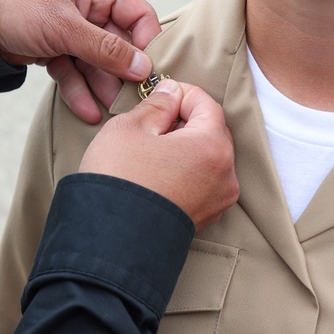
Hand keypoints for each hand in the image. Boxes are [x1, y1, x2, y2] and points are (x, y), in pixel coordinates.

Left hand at [0, 0, 160, 123]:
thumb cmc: (15, 5)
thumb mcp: (64, 26)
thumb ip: (105, 49)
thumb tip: (143, 67)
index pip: (138, 15)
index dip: (145, 44)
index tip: (147, 73)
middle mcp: (88, 6)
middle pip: (119, 44)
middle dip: (121, 73)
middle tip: (130, 100)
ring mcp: (72, 29)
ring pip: (97, 62)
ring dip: (101, 86)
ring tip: (109, 111)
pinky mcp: (55, 48)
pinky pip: (75, 71)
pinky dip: (78, 89)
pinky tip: (86, 110)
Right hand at [79, 80, 238, 230]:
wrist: (108, 240)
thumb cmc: (118, 180)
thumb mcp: (130, 128)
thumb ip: (157, 104)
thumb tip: (171, 93)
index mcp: (212, 147)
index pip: (206, 104)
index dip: (181, 94)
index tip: (159, 96)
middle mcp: (225, 174)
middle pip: (212, 130)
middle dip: (185, 120)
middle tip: (152, 123)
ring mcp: (218, 200)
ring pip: (208, 157)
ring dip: (185, 146)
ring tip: (152, 151)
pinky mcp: (206, 218)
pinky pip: (203, 182)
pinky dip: (186, 171)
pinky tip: (158, 173)